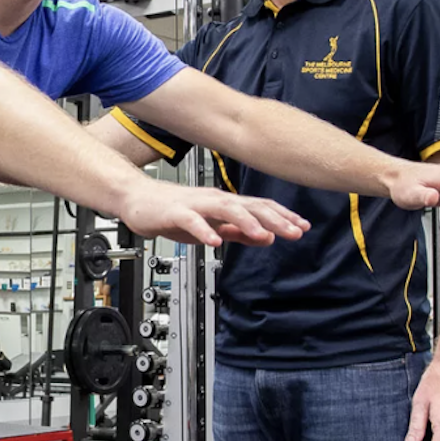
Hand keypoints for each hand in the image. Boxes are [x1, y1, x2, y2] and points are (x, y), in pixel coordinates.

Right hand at [119, 179, 310, 246]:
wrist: (136, 199)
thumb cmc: (173, 212)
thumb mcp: (213, 226)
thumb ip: (239, 232)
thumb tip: (267, 237)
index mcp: (225, 204)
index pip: (260, 208)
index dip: (282, 217)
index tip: (303, 227)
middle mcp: (214, 200)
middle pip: (249, 206)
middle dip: (274, 219)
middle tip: (295, 232)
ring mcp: (195, 205)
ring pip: (225, 209)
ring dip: (245, 222)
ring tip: (262, 235)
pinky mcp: (175, 212)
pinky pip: (191, 221)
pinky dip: (204, 230)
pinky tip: (215, 241)